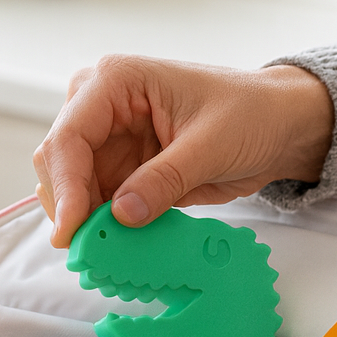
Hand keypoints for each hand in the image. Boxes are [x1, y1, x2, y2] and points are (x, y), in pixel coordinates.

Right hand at [32, 54, 332, 247]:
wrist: (277, 126)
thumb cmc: (250, 114)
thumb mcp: (210, 146)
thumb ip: (164, 180)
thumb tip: (122, 215)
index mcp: (116, 82)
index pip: (70, 136)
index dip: (65, 186)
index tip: (71, 230)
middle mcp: (101, 109)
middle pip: (59, 163)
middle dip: (68, 207)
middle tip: (85, 251)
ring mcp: (110, 142)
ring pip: (73, 189)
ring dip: (82, 222)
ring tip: (101, 254)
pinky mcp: (124, 172)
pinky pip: (99, 205)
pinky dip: (103, 228)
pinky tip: (115, 247)